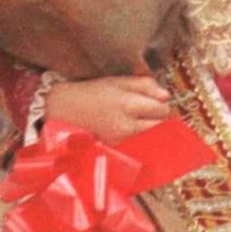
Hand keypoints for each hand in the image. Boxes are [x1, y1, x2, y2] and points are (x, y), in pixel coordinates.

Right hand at [43, 75, 170, 142]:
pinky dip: (141, 140)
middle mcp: (126, 126)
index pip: (163, 110)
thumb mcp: (119, 81)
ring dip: (152, 131)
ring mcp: (119, 141)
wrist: (63, 109)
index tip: (156, 103)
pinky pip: (137, 146)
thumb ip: (146, 85)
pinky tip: (132, 132)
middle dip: (161, 120)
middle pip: (161, 127)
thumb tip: (167, 96)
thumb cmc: (93, 92)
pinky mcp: (113, 150)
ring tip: (141, 122)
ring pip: (151, 138)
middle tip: (152, 114)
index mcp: (129, 104)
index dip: (162, 106)